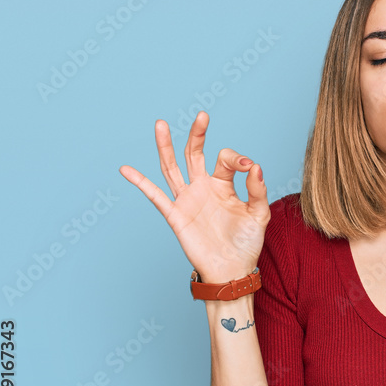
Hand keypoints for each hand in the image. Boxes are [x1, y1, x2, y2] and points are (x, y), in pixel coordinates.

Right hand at [119, 111, 269, 282]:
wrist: (232, 270)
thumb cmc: (246, 243)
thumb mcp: (259, 214)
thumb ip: (257, 190)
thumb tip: (255, 166)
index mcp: (224, 185)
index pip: (225, 160)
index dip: (237, 159)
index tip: (248, 166)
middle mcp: (203, 188)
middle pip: (195, 155)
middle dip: (197, 135)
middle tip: (202, 115)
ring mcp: (188, 200)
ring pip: (172, 168)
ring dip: (166, 147)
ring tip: (160, 124)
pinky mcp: (176, 216)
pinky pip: (155, 196)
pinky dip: (140, 182)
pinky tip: (126, 169)